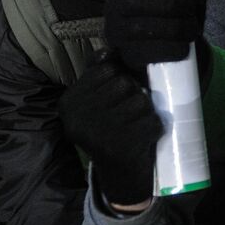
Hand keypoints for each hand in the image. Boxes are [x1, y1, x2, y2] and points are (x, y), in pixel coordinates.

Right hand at [60, 53, 161, 207]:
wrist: (119, 176)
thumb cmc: (111, 129)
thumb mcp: (98, 100)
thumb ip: (100, 72)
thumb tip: (110, 48)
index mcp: (68, 102)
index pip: (107, 68)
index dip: (121, 78)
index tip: (117, 99)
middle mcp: (77, 118)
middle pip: (125, 82)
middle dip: (134, 95)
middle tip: (128, 116)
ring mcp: (98, 134)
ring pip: (141, 100)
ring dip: (146, 112)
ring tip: (135, 127)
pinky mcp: (122, 148)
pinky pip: (153, 121)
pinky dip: (156, 127)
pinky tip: (144, 138)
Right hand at [104, 0, 209, 72]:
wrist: (178, 50)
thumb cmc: (180, 14)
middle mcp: (116, 6)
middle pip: (133, 1)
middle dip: (169, 5)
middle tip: (190, 11)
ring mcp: (118, 33)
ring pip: (139, 27)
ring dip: (173, 28)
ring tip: (192, 30)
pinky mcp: (126, 56)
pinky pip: (144, 52)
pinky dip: (170, 49)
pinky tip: (183, 48)